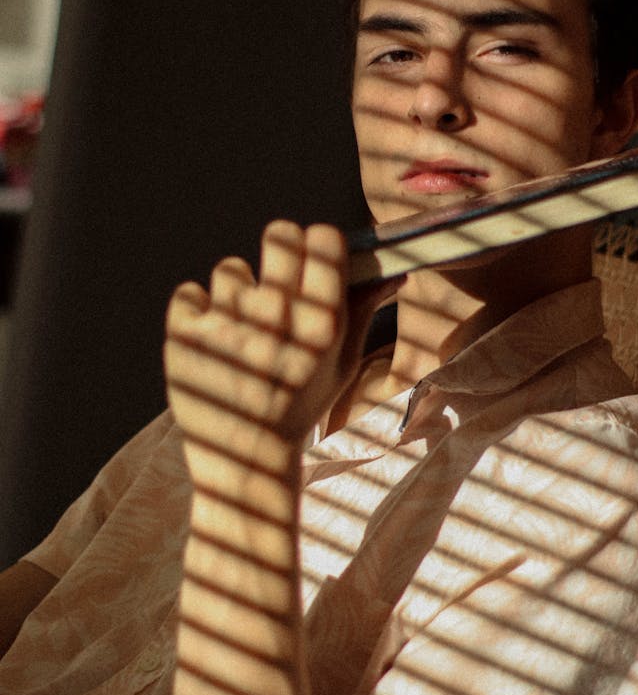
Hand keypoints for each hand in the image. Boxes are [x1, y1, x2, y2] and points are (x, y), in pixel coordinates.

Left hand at [165, 221, 398, 457]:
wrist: (248, 459)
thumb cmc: (300, 407)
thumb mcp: (342, 365)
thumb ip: (362, 312)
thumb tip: (395, 271)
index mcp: (322, 325)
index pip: (323, 239)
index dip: (317, 243)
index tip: (311, 256)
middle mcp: (277, 320)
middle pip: (279, 235)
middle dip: (278, 249)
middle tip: (274, 277)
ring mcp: (228, 325)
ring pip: (231, 269)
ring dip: (235, 294)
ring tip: (240, 333)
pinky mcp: (185, 335)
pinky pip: (190, 293)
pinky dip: (197, 314)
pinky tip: (212, 344)